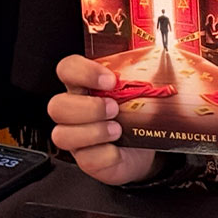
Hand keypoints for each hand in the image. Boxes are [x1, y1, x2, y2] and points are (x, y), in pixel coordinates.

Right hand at [48, 55, 160, 184]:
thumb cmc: (137, 113)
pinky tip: (117, 146)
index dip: (82, 71)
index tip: (109, 79)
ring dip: (93, 131)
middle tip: (114, 108)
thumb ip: (139, 73)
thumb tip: (161, 57)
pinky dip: (104, 152)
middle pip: (56, 105)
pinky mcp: (87, 160)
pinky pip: (85, 158)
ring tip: (117, 129)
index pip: (67, 68)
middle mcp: (75, 111)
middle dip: (88, 107)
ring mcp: (77, 137)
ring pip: (61, 134)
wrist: (145, 147)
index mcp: (85, 86)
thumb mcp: (138, 89)